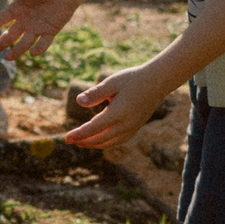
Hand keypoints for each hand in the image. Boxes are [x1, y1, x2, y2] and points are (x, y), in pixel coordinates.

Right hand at [0, 0, 79, 60]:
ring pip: (25, 42)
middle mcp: (25, 21)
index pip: (2, 19)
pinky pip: (43, 43)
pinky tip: (33, 54)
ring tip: (8, 57)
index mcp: (17, 9)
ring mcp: (37, 28)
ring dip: (17, 50)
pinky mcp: (50, 32)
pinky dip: (39, 49)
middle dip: (1, 43)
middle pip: (10, 35)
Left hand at [61, 63, 178, 148]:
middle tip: (69, 141)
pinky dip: (106, 143)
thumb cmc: (132, 79)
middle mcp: (125, 124)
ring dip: (94, 144)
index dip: (79, 134)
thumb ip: (95, 93)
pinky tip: (99, 140)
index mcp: (117, 113)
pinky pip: (119, 140)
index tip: (66, 138)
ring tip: (81, 142)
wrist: (157, 81)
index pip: (94, 128)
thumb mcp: (112, 82)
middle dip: (84, 141)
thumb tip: (79, 101)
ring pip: (110, 142)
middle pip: (100, 139)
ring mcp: (132, 128)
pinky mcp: (136, 127)